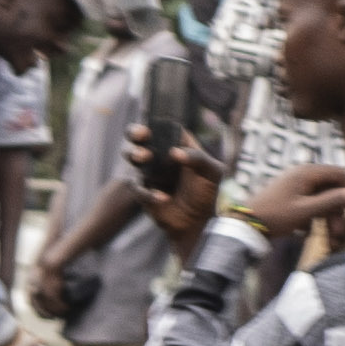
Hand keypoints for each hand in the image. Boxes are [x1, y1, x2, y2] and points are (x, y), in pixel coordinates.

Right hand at [132, 130, 221, 247]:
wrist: (195, 222)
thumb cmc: (206, 193)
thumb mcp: (212, 173)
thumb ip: (198, 158)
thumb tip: (175, 153)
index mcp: (179, 146)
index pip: (167, 128)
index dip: (160, 123)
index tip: (159, 125)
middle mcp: (161, 156)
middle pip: (141, 137)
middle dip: (136, 132)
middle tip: (141, 135)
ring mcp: (149, 171)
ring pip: (132, 156)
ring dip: (135, 154)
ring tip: (144, 158)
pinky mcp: (142, 189)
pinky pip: (137, 186)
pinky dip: (148, 192)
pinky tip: (163, 198)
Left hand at [239, 162, 344, 253]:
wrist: (243, 226)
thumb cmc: (275, 216)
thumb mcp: (306, 210)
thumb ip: (332, 201)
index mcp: (307, 172)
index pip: (340, 173)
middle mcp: (302, 175)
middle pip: (331, 189)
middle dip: (337, 211)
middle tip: (340, 232)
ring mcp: (294, 187)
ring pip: (320, 200)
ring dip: (325, 218)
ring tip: (328, 239)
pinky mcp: (288, 198)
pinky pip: (307, 205)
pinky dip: (310, 218)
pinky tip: (302, 231)